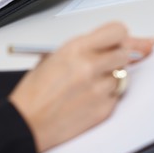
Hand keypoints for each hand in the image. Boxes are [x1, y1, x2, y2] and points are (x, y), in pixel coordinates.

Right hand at [8, 22, 153, 152]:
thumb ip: (86, 47)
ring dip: (112, 76)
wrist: (27, 121)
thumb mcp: (55, 55)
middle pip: (126, 52)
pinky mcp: (103, 110)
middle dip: (120, 55)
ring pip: (123, 75)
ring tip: (90, 81)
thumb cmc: (35, 90)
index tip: (123, 39)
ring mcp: (98, 89)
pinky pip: (116, 96)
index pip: (117, 31)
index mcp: (76, 48)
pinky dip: (107, 95)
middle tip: (112, 58)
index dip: (121, 35)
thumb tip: (112, 43)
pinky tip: (89, 96)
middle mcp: (90, 66)